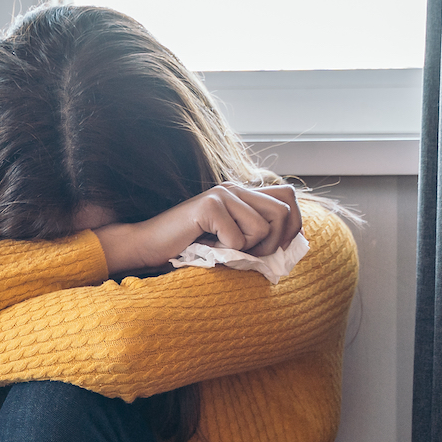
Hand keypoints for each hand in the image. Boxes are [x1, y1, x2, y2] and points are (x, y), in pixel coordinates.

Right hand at [93, 183, 302, 275]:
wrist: (147, 247)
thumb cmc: (188, 249)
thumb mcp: (230, 241)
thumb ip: (257, 235)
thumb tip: (291, 243)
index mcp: (242, 193)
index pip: (288, 196)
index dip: (294, 223)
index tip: (279, 247)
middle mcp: (235, 188)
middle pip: (282, 212)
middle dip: (273, 242)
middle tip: (248, 254)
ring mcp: (221, 194)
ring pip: (262, 228)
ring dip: (247, 249)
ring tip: (223, 249)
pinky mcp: (208, 206)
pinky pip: (237, 239)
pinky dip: (226, 252)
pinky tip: (207, 246)